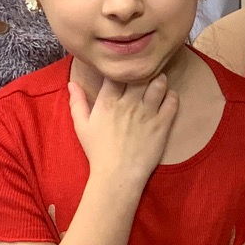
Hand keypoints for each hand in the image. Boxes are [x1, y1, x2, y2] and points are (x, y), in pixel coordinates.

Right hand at [69, 73, 177, 188]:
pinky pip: (172, 101)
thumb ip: (77, 103)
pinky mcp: (162, 125)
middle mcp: (128, 103)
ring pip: (159, 83)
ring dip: (160, 80)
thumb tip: (72, 83)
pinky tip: (169, 97)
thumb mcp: (82, 127)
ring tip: (159, 82)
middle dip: (144, 71)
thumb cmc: (98, 152)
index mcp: (107, 102)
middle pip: (140, 74)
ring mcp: (146, 113)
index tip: (126, 69)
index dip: (122, 68)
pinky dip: (172, 96)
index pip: (117, 73)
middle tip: (146, 73)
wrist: (117, 176)